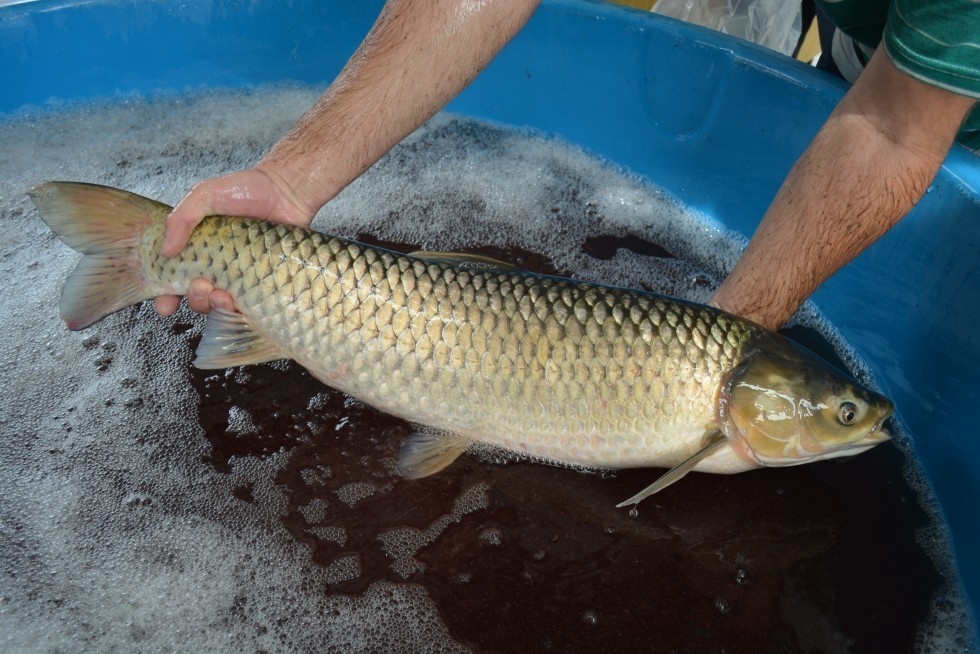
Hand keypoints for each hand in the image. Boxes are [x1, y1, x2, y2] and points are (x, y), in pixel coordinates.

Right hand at [154, 166, 313, 316]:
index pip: (175, 278)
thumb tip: (165, 250)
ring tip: (222, 295)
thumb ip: (182, 218)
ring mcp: (241, 276)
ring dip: (215, 306)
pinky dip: (241, 310)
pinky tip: (240, 303)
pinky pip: (249, 305)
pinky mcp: (263, 281)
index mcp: (199, 249)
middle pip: (197, 297)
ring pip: (222, 305)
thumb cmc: (246, 190)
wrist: (286, 191)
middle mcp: (218, 266)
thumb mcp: (205, 195)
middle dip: (194, 300)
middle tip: (201, 287)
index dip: (166, 296)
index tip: (165, 304)